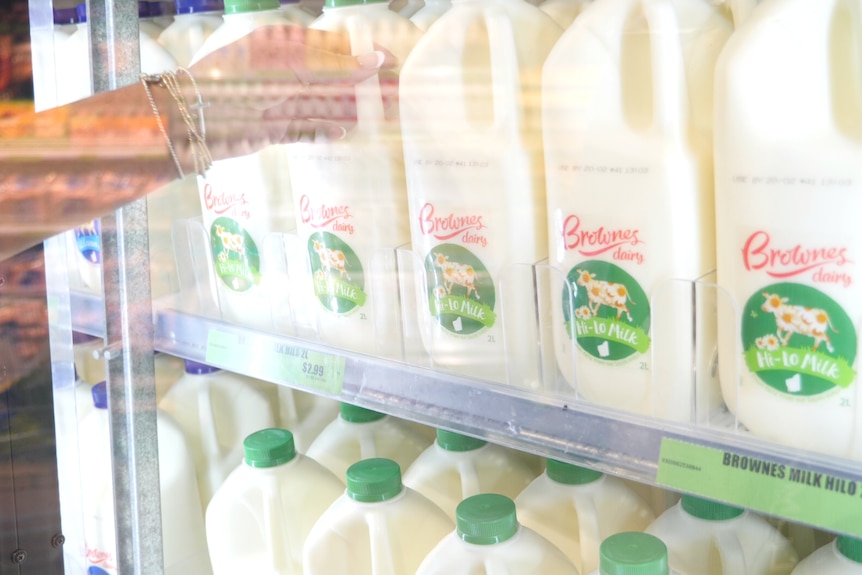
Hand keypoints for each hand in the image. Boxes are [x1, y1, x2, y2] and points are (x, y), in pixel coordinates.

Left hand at [178, 25, 396, 162]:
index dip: (364, 55)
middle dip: (363, 87)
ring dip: (350, 111)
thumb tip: (376, 61)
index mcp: (286, 45)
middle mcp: (285, 72)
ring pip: (323, 106)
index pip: (334, 47)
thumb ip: (334, 67)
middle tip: (395, 97)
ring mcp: (280, 102)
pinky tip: (344, 134)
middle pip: (333, 79)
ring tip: (380, 119)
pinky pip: (305, 130)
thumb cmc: (240, 80)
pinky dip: (324, 132)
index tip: (393, 64)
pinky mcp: (274, 130)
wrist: (195, 119)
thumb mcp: (291, 67)